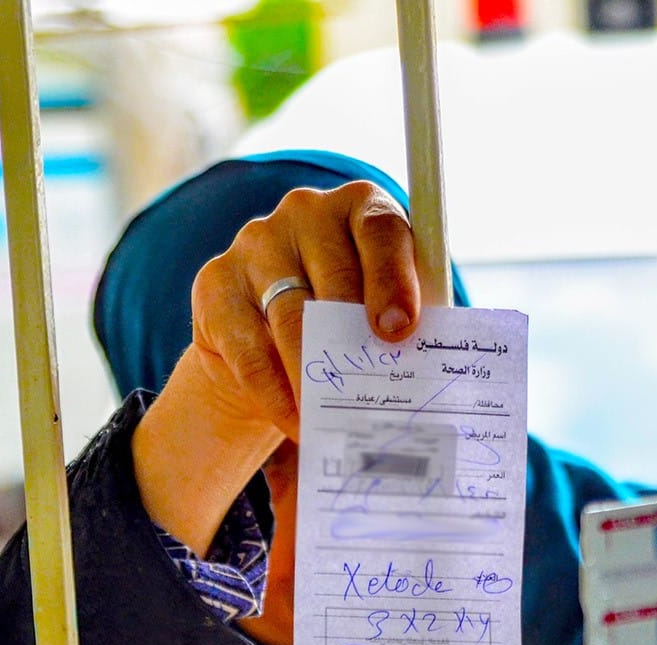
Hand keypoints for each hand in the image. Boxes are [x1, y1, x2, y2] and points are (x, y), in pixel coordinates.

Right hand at [132, 181, 420, 644]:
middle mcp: (305, 212)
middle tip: (372, 399)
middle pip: (333, 276)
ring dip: (315, 377)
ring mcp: (256, 243)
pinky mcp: (215, 283)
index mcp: (361, 208)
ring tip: (335, 423)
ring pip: (290, 316)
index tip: (401, 332)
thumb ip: (409, 324)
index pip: (380, 231)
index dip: (392, 279)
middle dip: (355, 342)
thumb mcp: (387, 310)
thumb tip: (441, 377)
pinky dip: (275, 392)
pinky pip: (248, 347)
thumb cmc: (351, 318)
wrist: (272, 332)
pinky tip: (296, 421)